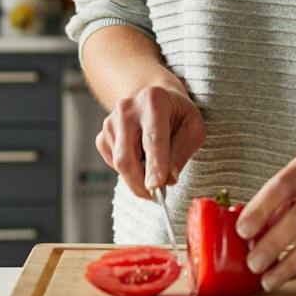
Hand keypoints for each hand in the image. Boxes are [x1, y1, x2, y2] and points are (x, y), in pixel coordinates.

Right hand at [95, 84, 205, 198]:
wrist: (154, 99)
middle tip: (157, 196)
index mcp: (154, 100)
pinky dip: (128, 171)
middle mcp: (128, 109)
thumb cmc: (177, 114)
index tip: (156, 186)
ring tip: (155, 172)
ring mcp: (111, 121)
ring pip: (118, 164)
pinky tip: (141, 159)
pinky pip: (112, 163)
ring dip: (137, 179)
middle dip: (141, 183)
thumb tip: (168, 179)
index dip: (154, 165)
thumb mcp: (193, 128)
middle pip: (127, 156)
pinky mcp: (102, 135)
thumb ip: (181, 153)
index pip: (153, 138)